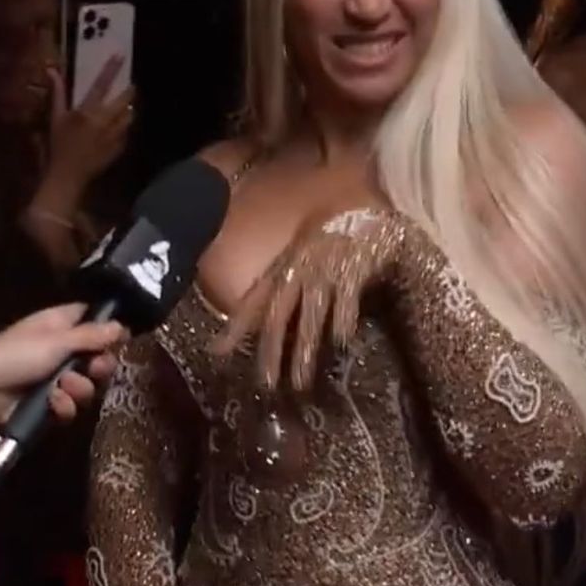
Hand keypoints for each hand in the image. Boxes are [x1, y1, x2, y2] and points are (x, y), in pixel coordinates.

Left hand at [0, 303, 127, 429]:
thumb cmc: (18, 353)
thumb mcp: (58, 340)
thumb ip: (93, 336)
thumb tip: (123, 325)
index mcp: (62, 325)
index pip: (93, 319)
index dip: (109, 328)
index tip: (123, 338)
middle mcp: (62, 349)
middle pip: (97, 356)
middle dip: (99, 366)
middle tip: (95, 369)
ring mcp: (55, 378)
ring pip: (87, 384)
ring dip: (79, 388)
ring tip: (63, 388)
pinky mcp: (48, 404)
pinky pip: (70, 405)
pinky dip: (64, 406)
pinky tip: (53, 403)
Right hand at [44, 58, 134, 198]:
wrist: (68, 176)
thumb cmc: (58, 145)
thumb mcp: (55, 118)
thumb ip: (57, 93)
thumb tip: (52, 70)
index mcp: (87, 111)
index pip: (101, 84)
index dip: (111, 68)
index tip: (121, 55)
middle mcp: (104, 121)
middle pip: (125, 100)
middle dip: (129, 91)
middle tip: (129, 86)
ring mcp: (114, 135)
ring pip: (130, 116)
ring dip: (128, 110)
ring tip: (124, 108)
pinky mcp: (120, 147)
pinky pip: (127, 132)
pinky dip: (124, 127)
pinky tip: (117, 129)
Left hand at [212, 208, 402, 391]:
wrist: (367, 199)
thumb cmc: (336, 221)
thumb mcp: (306, 243)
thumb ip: (292, 269)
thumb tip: (278, 298)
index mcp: (286, 263)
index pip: (255, 299)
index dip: (236, 326)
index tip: (218, 352)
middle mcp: (300, 270)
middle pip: (277, 317)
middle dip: (269, 352)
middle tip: (265, 385)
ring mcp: (325, 271)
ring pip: (309, 317)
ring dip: (303, 351)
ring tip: (299, 383)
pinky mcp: (352, 270)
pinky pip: (345, 302)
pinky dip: (342, 322)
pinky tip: (342, 342)